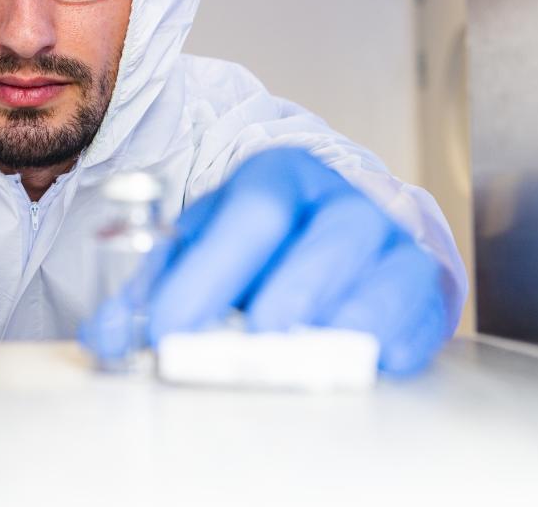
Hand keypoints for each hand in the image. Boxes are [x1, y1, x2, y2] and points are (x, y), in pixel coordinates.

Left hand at [81, 148, 451, 375]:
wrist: (337, 235)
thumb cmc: (260, 249)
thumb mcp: (198, 255)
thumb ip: (152, 294)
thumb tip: (108, 336)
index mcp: (279, 177)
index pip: (251, 213)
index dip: (210, 274)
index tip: (169, 331)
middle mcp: (343, 199)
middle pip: (328, 239)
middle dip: (284, 297)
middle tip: (242, 348)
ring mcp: (394, 240)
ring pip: (386, 274)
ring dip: (340, 323)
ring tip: (293, 359)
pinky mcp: (429, 284)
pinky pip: (422, 314)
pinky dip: (392, 342)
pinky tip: (356, 361)